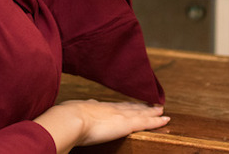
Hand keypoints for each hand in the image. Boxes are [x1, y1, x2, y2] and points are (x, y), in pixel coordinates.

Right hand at [33, 99, 169, 153]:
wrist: (69, 119)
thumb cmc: (64, 118)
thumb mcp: (66, 113)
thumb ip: (71, 115)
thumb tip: (66, 116)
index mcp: (94, 106)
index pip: (113, 105)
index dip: (123, 104)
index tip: (129, 103)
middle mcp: (109, 108)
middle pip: (129, 106)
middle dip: (140, 105)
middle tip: (152, 103)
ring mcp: (119, 115)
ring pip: (140, 112)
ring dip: (151, 111)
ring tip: (161, 109)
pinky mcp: (126, 124)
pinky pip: (146, 122)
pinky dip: (156, 120)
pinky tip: (165, 119)